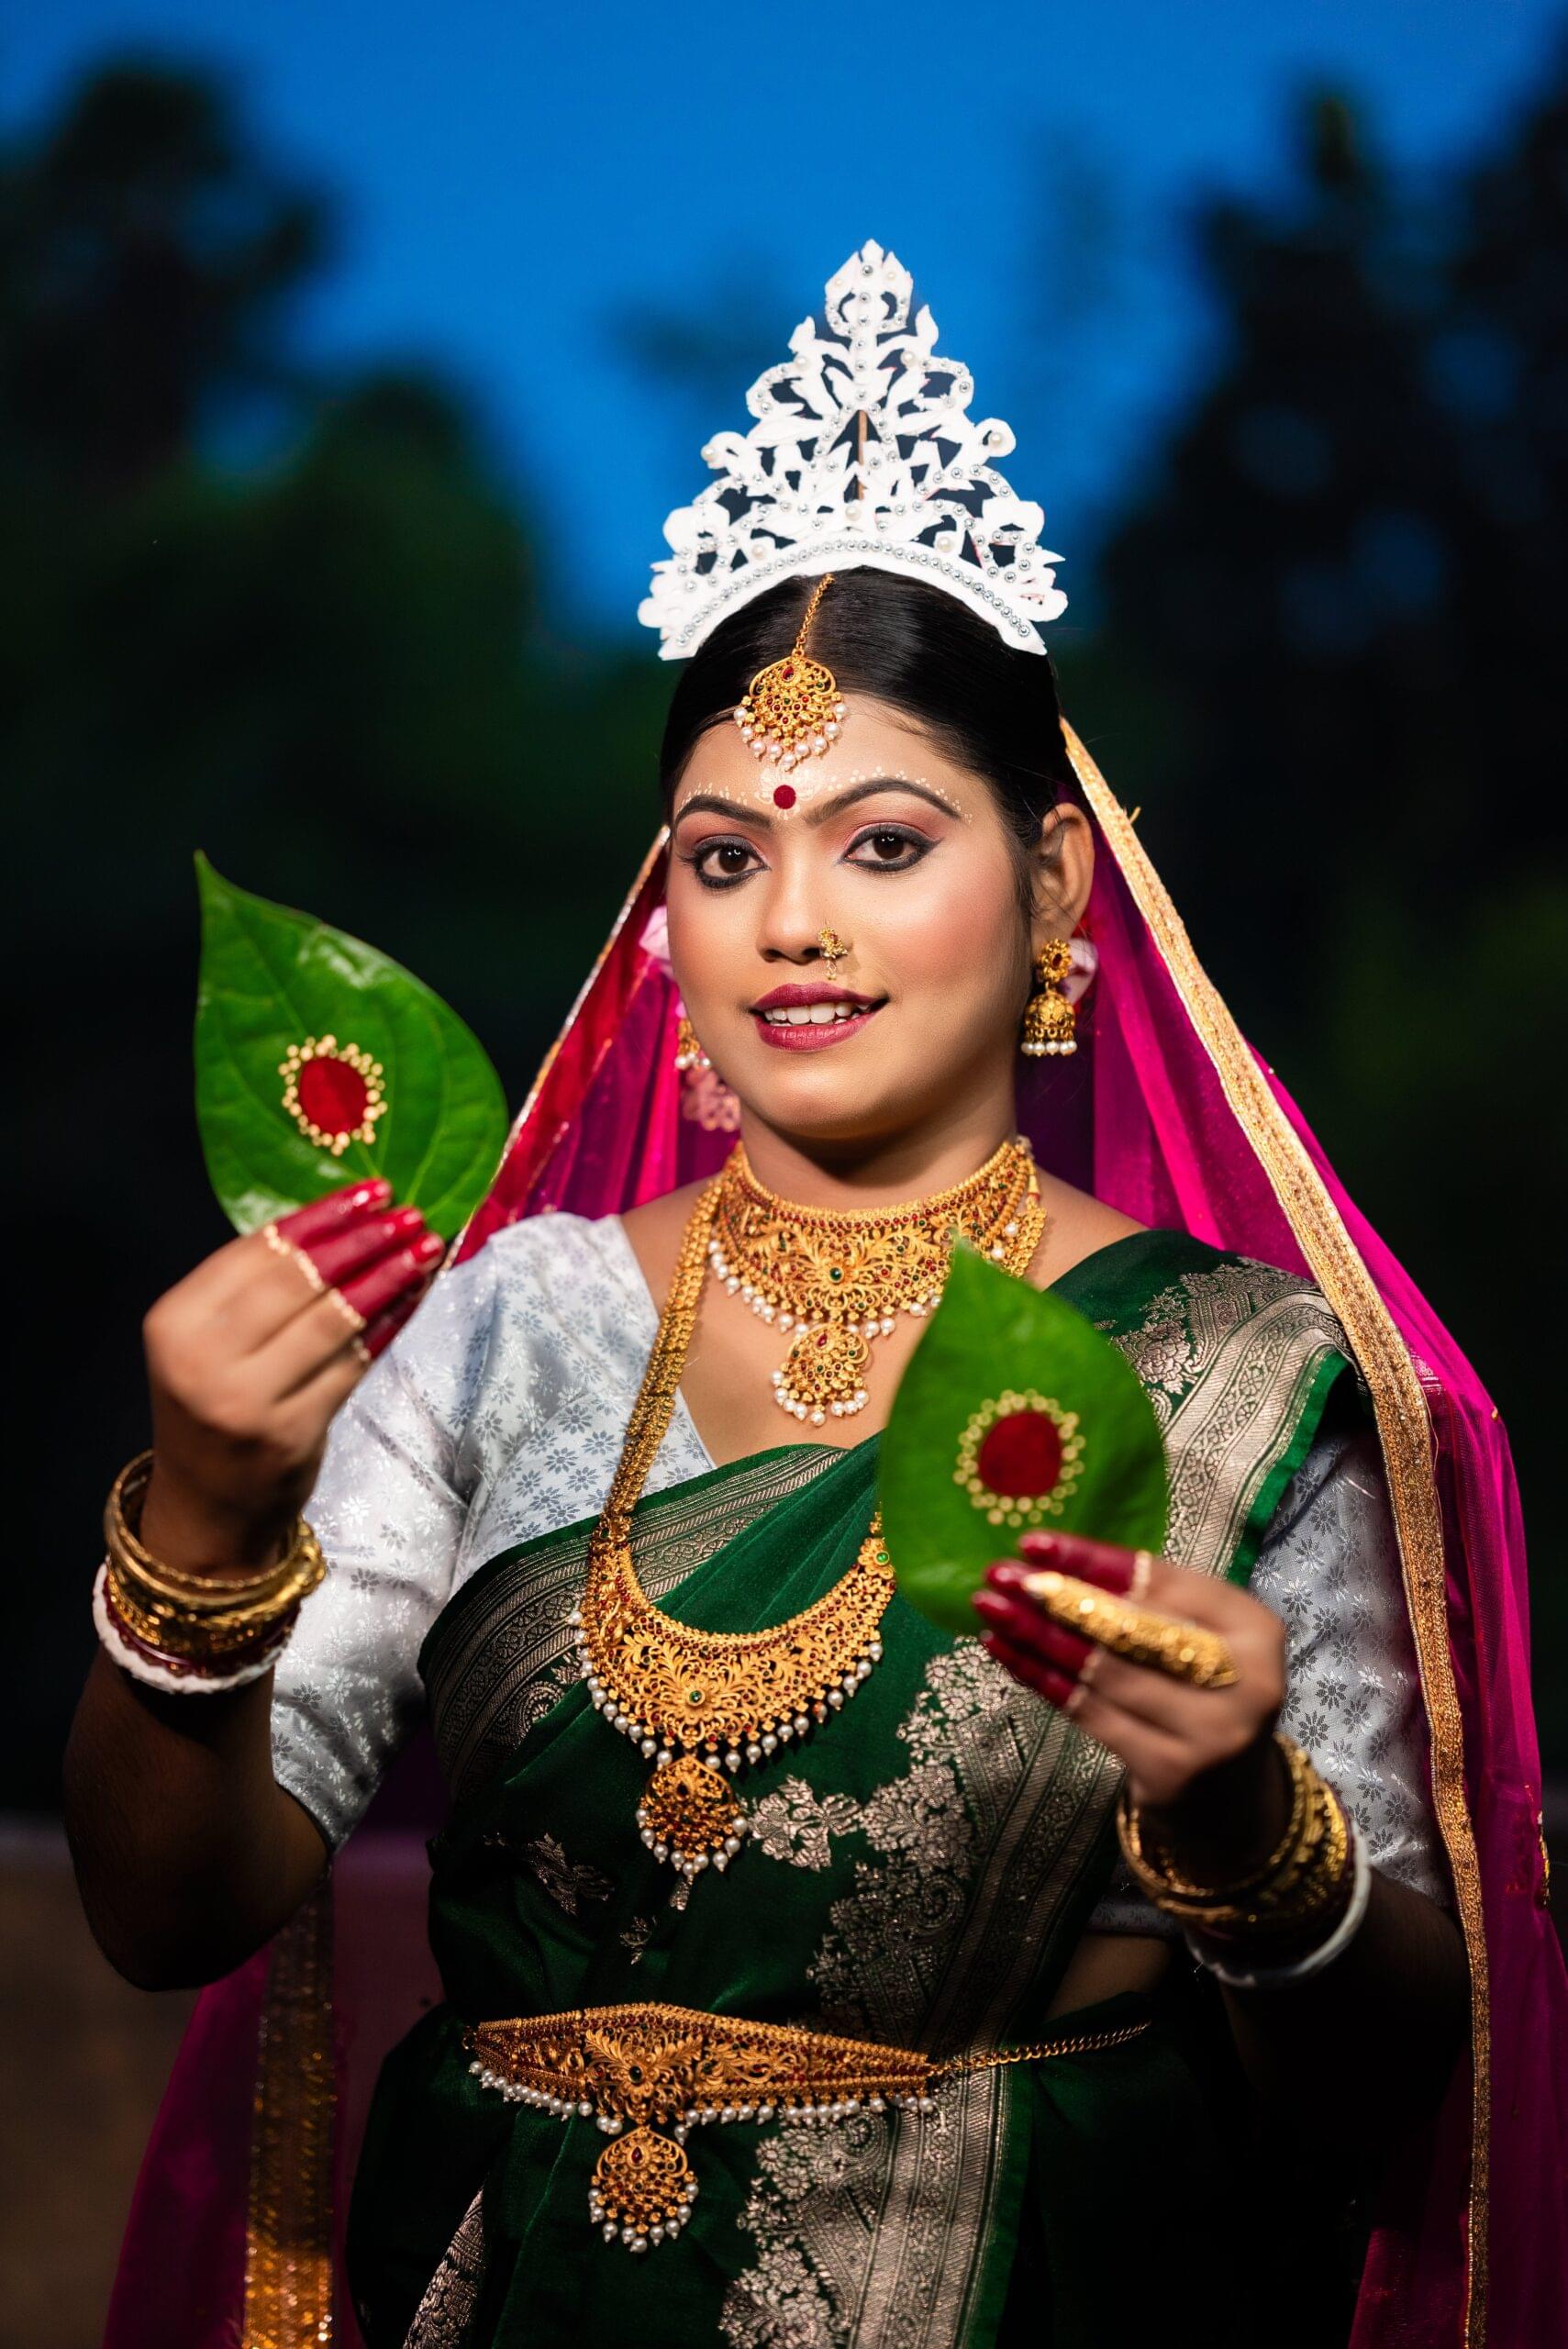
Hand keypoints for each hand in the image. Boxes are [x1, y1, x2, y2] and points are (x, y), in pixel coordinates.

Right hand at [139, 1180, 441, 1573]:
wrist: (207, 1505)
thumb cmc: (216, 1405)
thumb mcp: (210, 1341)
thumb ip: (256, 1287)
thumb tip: (346, 1218)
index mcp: (175, 1321)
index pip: (257, 1250)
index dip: (322, 1216)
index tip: (372, 1191)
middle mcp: (202, 1359)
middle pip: (300, 1280)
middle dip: (364, 1240)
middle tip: (411, 1214)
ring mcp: (247, 1400)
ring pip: (334, 1320)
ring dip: (388, 1278)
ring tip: (425, 1247)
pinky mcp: (291, 1432)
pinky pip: (354, 1364)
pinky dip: (389, 1325)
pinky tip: (415, 1297)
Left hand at [974, 1528, 1290, 1877]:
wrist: (1230, 1795)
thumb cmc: (1203, 1691)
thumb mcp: (1197, 1637)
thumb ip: (1144, 1603)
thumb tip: (1048, 1562)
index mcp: (1255, 1628)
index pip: (1161, 1582)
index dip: (1093, 1561)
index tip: (1032, 1543)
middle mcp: (1244, 1680)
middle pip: (1129, 1628)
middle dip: (1056, 1598)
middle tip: (999, 1576)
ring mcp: (1209, 1732)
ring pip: (1103, 1672)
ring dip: (1037, 1637)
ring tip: (991, 1609)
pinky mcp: (1169, 1772)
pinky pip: (1091, 1714)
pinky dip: (1043, 1680)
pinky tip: (1006, 1653)